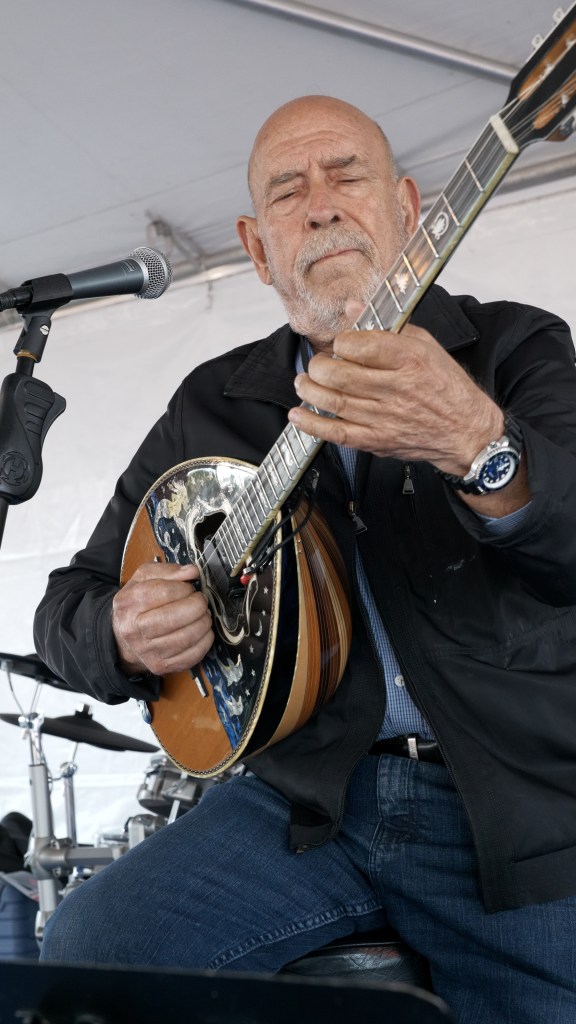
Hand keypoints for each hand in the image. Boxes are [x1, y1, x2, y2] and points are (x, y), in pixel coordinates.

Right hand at [112, 562, 213, 677]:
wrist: (123, 639)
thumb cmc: (137, 605)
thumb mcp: (143, 580)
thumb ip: (168, 571)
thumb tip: (192, 572)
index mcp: (129, 604)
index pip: (162, 592)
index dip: (183, 587)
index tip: (188, 587)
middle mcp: (135, 630)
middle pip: (175, 616)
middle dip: (197, 605)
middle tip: (200, 601)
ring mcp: (148, 651)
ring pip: (187, 636)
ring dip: (204, 622)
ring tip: (202, 614)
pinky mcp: (161, 666)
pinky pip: (193, 654)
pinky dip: (205, 640)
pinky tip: (202, 631)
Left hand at [288, 321, 503, 475]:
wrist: (466, 431)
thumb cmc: (446, 387)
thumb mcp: (426, 346)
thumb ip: (388, 328)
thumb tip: (353, 307)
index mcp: (410, 359)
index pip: (361, 346)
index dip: (341, 342)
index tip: (340, 343)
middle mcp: (397, 388)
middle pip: (341, 374)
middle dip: (319, 366)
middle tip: (318, 364)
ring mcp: (386, 417)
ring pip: (334, 401)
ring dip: (310, 390)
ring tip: (304, 382)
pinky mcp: (378, 440)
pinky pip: (338, 433)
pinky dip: (313, 424)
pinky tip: (298, 414)